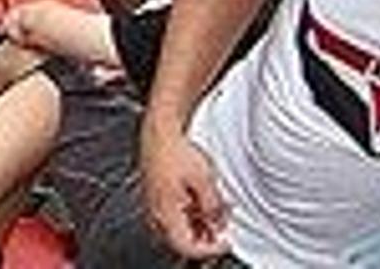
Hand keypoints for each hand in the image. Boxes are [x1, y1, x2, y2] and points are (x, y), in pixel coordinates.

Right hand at [137, 126, 230, 260]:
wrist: (160, 130)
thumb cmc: (175, 150)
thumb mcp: (205, 180)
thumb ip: (213, 207)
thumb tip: (218, 223)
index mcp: (166, 212)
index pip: (187, 247)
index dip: (210, 249)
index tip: (225, 241)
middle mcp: (156, 212)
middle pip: (181, 241)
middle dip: (205, 237)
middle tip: (222, 226)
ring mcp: (154, 204)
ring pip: (178, 228)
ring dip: (198, 225)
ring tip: (214, 210)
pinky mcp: (156, 196)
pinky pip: (172, 215)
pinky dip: (189, 214)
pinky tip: (201, 202)